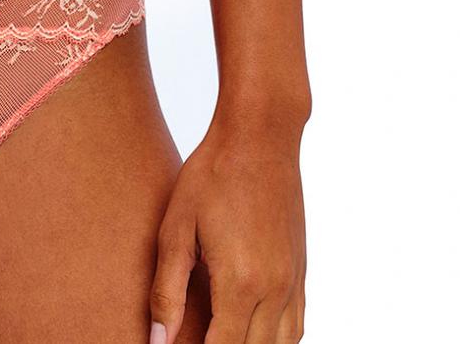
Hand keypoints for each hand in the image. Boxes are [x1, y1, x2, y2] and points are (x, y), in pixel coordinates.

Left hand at [147, 111, 306, 342]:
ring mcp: (293, 281)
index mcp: (241, 283)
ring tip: (220, 334)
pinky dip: (275, 340)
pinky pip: (296, 326)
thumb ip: (167, 291)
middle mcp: (275, 290)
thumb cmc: (212, 175)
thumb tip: (159, 342)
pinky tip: (250, 332)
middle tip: (191, 338)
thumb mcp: (176, 230)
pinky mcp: (301, 270)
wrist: (259, 137)